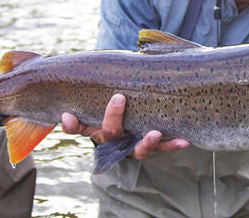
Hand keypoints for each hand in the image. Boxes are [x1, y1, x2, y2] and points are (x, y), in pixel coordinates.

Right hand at [61, 93, 188, 159]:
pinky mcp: (153, 146)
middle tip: (118, 97)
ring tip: (154, 133)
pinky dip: (172, 145)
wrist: (133, 120)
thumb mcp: (96, 105)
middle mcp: (116, 140)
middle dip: (113, 118)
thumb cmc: (111, 108)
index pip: (80, 128)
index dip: (73, 125)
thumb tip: (64, 109)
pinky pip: (163, 147)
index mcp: (98, 129)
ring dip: (146, 142)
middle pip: (111, 134)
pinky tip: (184, 141)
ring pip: (139, 149)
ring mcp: (134, 144)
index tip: (67, 115)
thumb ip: (84, 106)